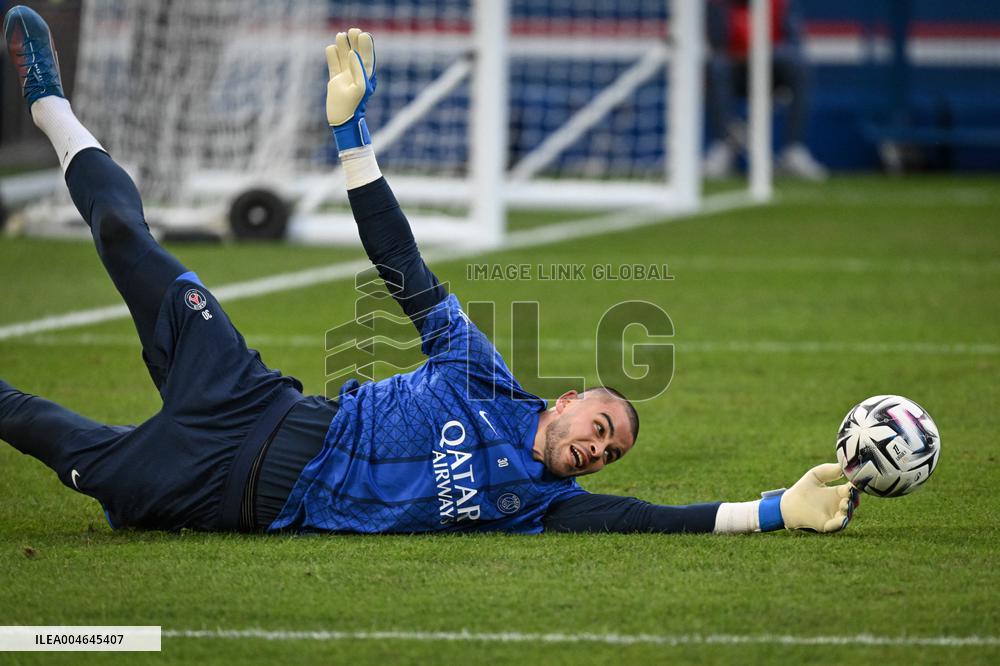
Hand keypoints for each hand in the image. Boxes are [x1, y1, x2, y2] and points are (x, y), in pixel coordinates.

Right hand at [326, 28, 375, 149]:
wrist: (342, 119)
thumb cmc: (353, 105)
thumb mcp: (359, 88)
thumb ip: (358, 70)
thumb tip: (354, 54)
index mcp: (365, 76)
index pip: (367, 57)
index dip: (366, 45)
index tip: (363, 34)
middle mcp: (356, 75)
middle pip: (356, 54)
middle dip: (355, 42)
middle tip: (353, 30)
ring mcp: (345, 77)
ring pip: (344, 57)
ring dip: (343, 46)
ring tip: (340, 34)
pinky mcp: (335, 81)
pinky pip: (334, 65)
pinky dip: (332, 56)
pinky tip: (331, 48)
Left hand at [779, 463, 859, 532]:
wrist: (788, 504)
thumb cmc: (802, 489)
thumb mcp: (815, 476)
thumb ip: (827, 470)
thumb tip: (842, 466)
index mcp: (839, 492)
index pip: (853, 488)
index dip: (857, 485)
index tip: (857, 480)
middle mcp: (839, 505)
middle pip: (854, 502)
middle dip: (855, 498)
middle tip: (851, 492)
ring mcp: (834, 516)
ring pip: (848, 515)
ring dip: (849, 510)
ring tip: (845, 503)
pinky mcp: (827, 526)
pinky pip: (836, 526)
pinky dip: (841, 524)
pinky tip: (843, 519)